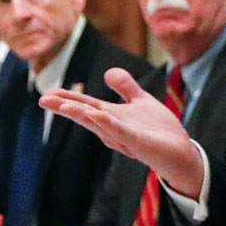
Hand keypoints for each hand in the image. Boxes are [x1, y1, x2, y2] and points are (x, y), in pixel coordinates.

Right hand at [40, 67, 207, 196]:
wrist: (182, 153)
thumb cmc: (159, 131)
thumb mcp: (141, 102)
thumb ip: (126, 87)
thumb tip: (107, 72)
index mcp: (110, 117)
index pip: (84, 106)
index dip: (66, 99)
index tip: (46, 94)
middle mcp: (112, 128)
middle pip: (85, 115)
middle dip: (65, 107)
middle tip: (43, 99)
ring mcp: (124, 137)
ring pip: (99, 123)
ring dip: (81, 114)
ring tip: (62, 105)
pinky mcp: (139, 143)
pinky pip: (122, 132)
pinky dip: (109, 124)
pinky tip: (97, 115)